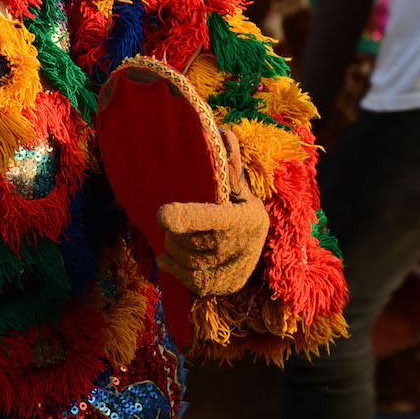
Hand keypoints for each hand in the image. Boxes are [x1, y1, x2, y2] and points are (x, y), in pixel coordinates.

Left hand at [155, 131, 268, 296]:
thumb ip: (229, 165)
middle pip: (190, 239)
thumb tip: (223, 132)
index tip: (162, 214)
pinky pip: (184, 276)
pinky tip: (169, 257)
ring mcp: (232, 270)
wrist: (257, 253)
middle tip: (174, 218)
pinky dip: (172, 265)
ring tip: (178, 235)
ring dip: (173, 245)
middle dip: (175, 229)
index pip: (211, 218)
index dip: (185, 217)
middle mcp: (241, 246)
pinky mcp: (221, 286)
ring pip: (183, 257)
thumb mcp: (240, 190)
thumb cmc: (241, 211)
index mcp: (246, 218)